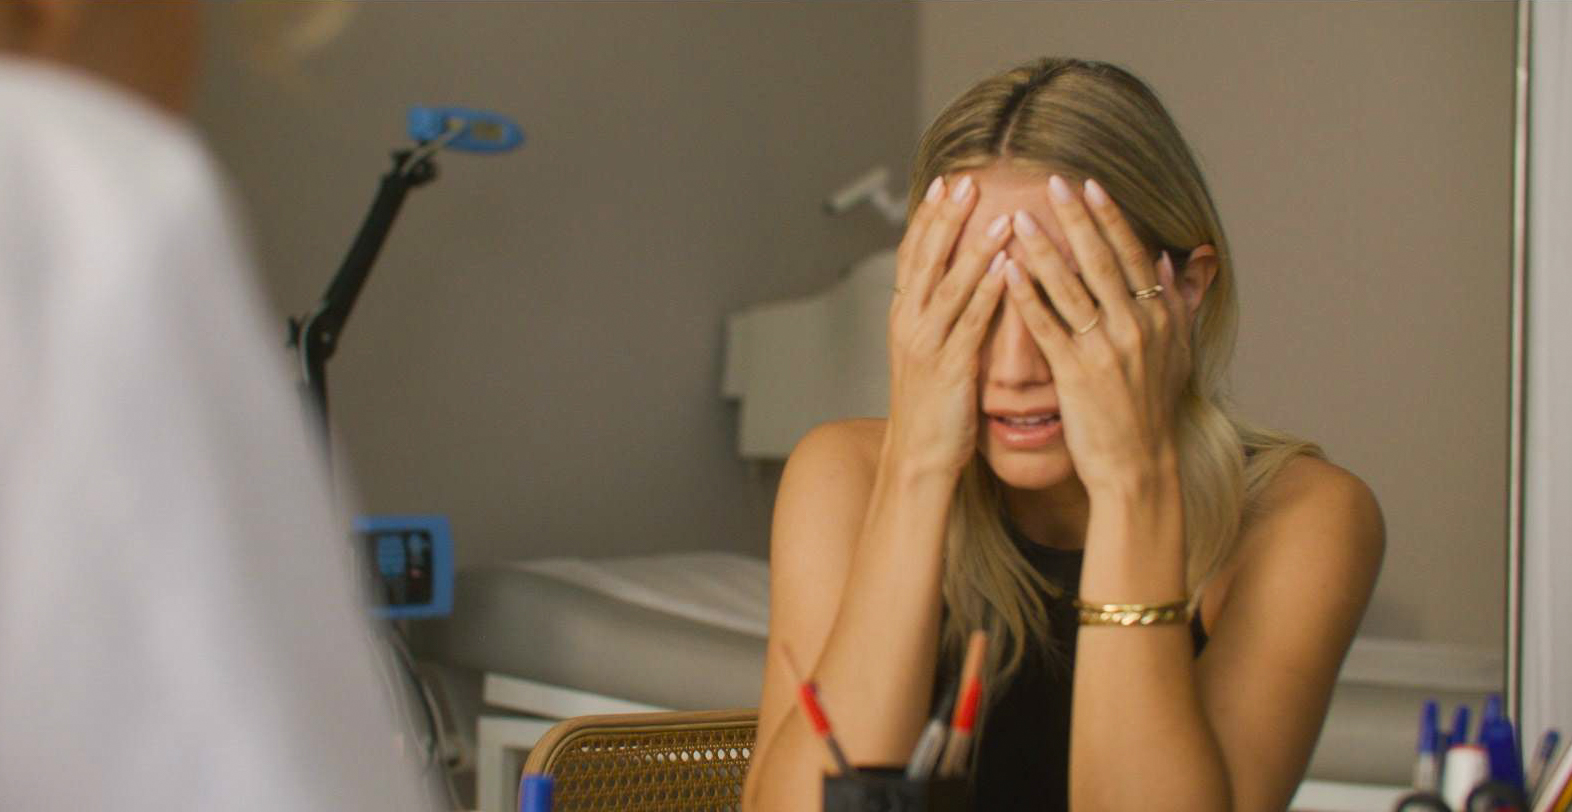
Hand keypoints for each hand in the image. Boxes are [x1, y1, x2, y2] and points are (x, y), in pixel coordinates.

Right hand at [884, 174, 1013, 477]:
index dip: (928, 217)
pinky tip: (1009, 267)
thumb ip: (943, 317)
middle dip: (947, 217)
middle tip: (967, 180)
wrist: (917, 459)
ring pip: (950, 284)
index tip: (945, 182)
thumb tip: (963, 283)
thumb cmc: (933, 410)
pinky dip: (989, 291)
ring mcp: (926, 345)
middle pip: (926, 259)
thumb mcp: (930, 354)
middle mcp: (909, 324)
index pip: (913, 255)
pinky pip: (971, 322)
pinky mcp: (949, 369)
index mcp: (904, 317)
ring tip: (999, 213)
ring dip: (974, 247)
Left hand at [1001, 175, 1189, 493]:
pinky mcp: (1076, 375)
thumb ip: (1176, 304)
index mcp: (1160, 318)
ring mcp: (1106, 350)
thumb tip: (1172, 259)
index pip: (1132, 255)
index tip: (1090, 185)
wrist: (1138, 466)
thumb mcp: (1176, 354)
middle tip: (1051, 181)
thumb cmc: (1151, 411)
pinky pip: (1046, 327)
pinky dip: (1026, 297)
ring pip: (1070, 288)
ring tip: (1016, 218)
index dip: (1110, 218)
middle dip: (1074, 218)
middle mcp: (1136, 327)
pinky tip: (1005, 272)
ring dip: (1042, 249)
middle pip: (1101, 261)